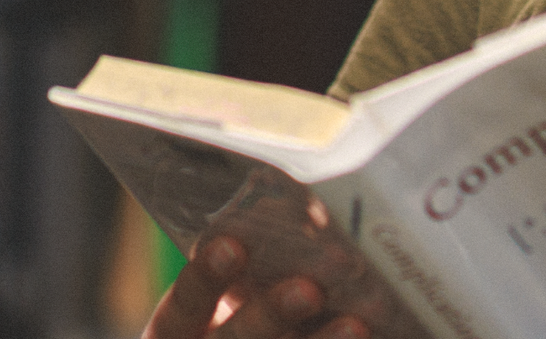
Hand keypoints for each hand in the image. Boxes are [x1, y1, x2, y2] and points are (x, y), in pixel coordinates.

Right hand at [144, 236, 369, 338]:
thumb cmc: (232, 325)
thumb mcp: (223, 303)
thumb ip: (250, 277)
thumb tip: (306, 218)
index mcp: (176, 335)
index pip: (183, 307)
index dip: (206, 279)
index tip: (232, 244)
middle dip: (270, 317)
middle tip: (311, 289)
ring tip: (355, 326)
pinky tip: (369, 338)